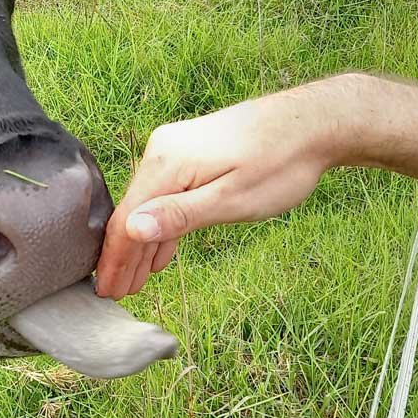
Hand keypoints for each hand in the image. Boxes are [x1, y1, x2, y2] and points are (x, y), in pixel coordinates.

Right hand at [94, 83, 340, 298]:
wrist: (312, 122)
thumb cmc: (279, 164)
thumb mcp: (231, 199)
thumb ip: (178, 215)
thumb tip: (130, 229)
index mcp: (165, 162)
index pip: (127, 218)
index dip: (115, 257)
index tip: (105, 289)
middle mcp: (161, 151)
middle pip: (134, 212)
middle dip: (124, 255)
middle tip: (115, 294)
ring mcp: (174, 150)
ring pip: (150, 204)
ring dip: (143, 244)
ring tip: (135, 282)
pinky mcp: (190, 153)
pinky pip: (166, 194)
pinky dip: (164, 224)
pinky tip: (160, 251)